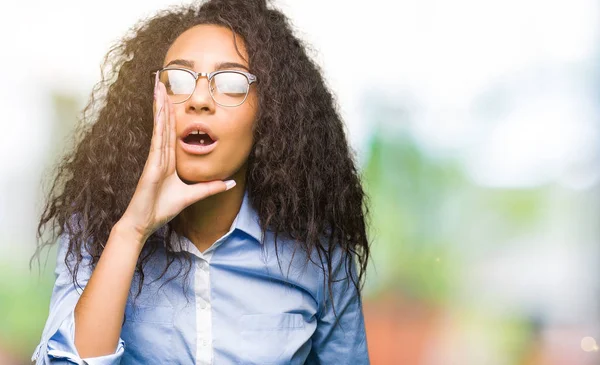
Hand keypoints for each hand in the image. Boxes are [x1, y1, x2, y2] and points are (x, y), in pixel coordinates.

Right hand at [119, 79, 234, 242]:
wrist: (144, 223)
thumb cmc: (162, 209)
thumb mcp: (193, 195)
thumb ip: (210, 187)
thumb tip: (230, 183)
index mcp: (167, 159)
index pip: (171, 130)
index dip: (171, 112)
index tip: (173, 95)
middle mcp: (160, 154)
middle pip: (163, 122)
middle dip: (163, 101)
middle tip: (161, 79)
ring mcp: (155, 157)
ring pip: (159, 125)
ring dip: (159, 104)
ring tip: (158, 84)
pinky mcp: (152, 163)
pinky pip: (157, 138)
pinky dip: (159, 121)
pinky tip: (159, 107)